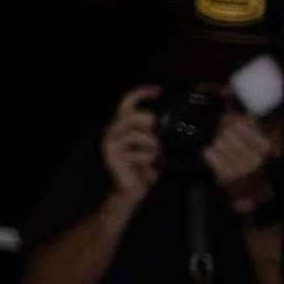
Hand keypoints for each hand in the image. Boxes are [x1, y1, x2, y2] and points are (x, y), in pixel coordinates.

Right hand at [102, 85, 162, 201]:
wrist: (130, 191)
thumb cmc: (141, 169)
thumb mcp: (151, 147)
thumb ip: (154, 134)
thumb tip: (173, 124)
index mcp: (121, 125)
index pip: (127, 101)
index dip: (142, 93)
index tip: (159, 91)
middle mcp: (112, 131)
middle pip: (131, 115)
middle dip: (150, 121)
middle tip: (161, 132)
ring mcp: (110, 144)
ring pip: (135, 133)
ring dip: (152, 143)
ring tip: (157, 152)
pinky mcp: (112, 157)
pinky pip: (136, 152)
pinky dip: (148, 157)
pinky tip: (150, 163)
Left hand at [204, 109, 278, 209]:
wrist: (250, 192)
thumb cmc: (251, 163)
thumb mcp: (256, 144)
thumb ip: (246, 126)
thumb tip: (229, 112)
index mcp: (264, 146)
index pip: (240, 122)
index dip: (231, 121)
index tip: (229, 125)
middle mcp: (254, 156)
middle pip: (227, 131)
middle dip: (222, 133)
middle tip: (224, 141)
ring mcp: (240, 167)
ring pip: (217, 141)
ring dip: (216, 144)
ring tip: (223, 152)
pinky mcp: (226, 174)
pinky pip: (208, 152)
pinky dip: (209, 153)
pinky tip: (217, 159)